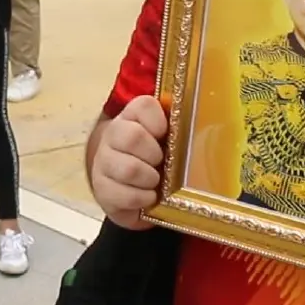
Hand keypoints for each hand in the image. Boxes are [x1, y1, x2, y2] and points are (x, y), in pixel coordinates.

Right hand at [91, 95, 166, 229]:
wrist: (128, 188)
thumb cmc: (153, 159)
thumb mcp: (165, 140)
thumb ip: (177, 129)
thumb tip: (203, 132)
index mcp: (132, 116)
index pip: (144, 106)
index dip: (158, 122)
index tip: (164, 135)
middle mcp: (113, 134)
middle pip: (132, 137)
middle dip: (154, 155)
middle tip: (161, 162)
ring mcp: (104, 161)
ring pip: (129, 169)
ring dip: (149, 179)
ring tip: (154, 182)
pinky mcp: (101, 188)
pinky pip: (125, 195)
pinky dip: (142, 198)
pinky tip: (148, 196)